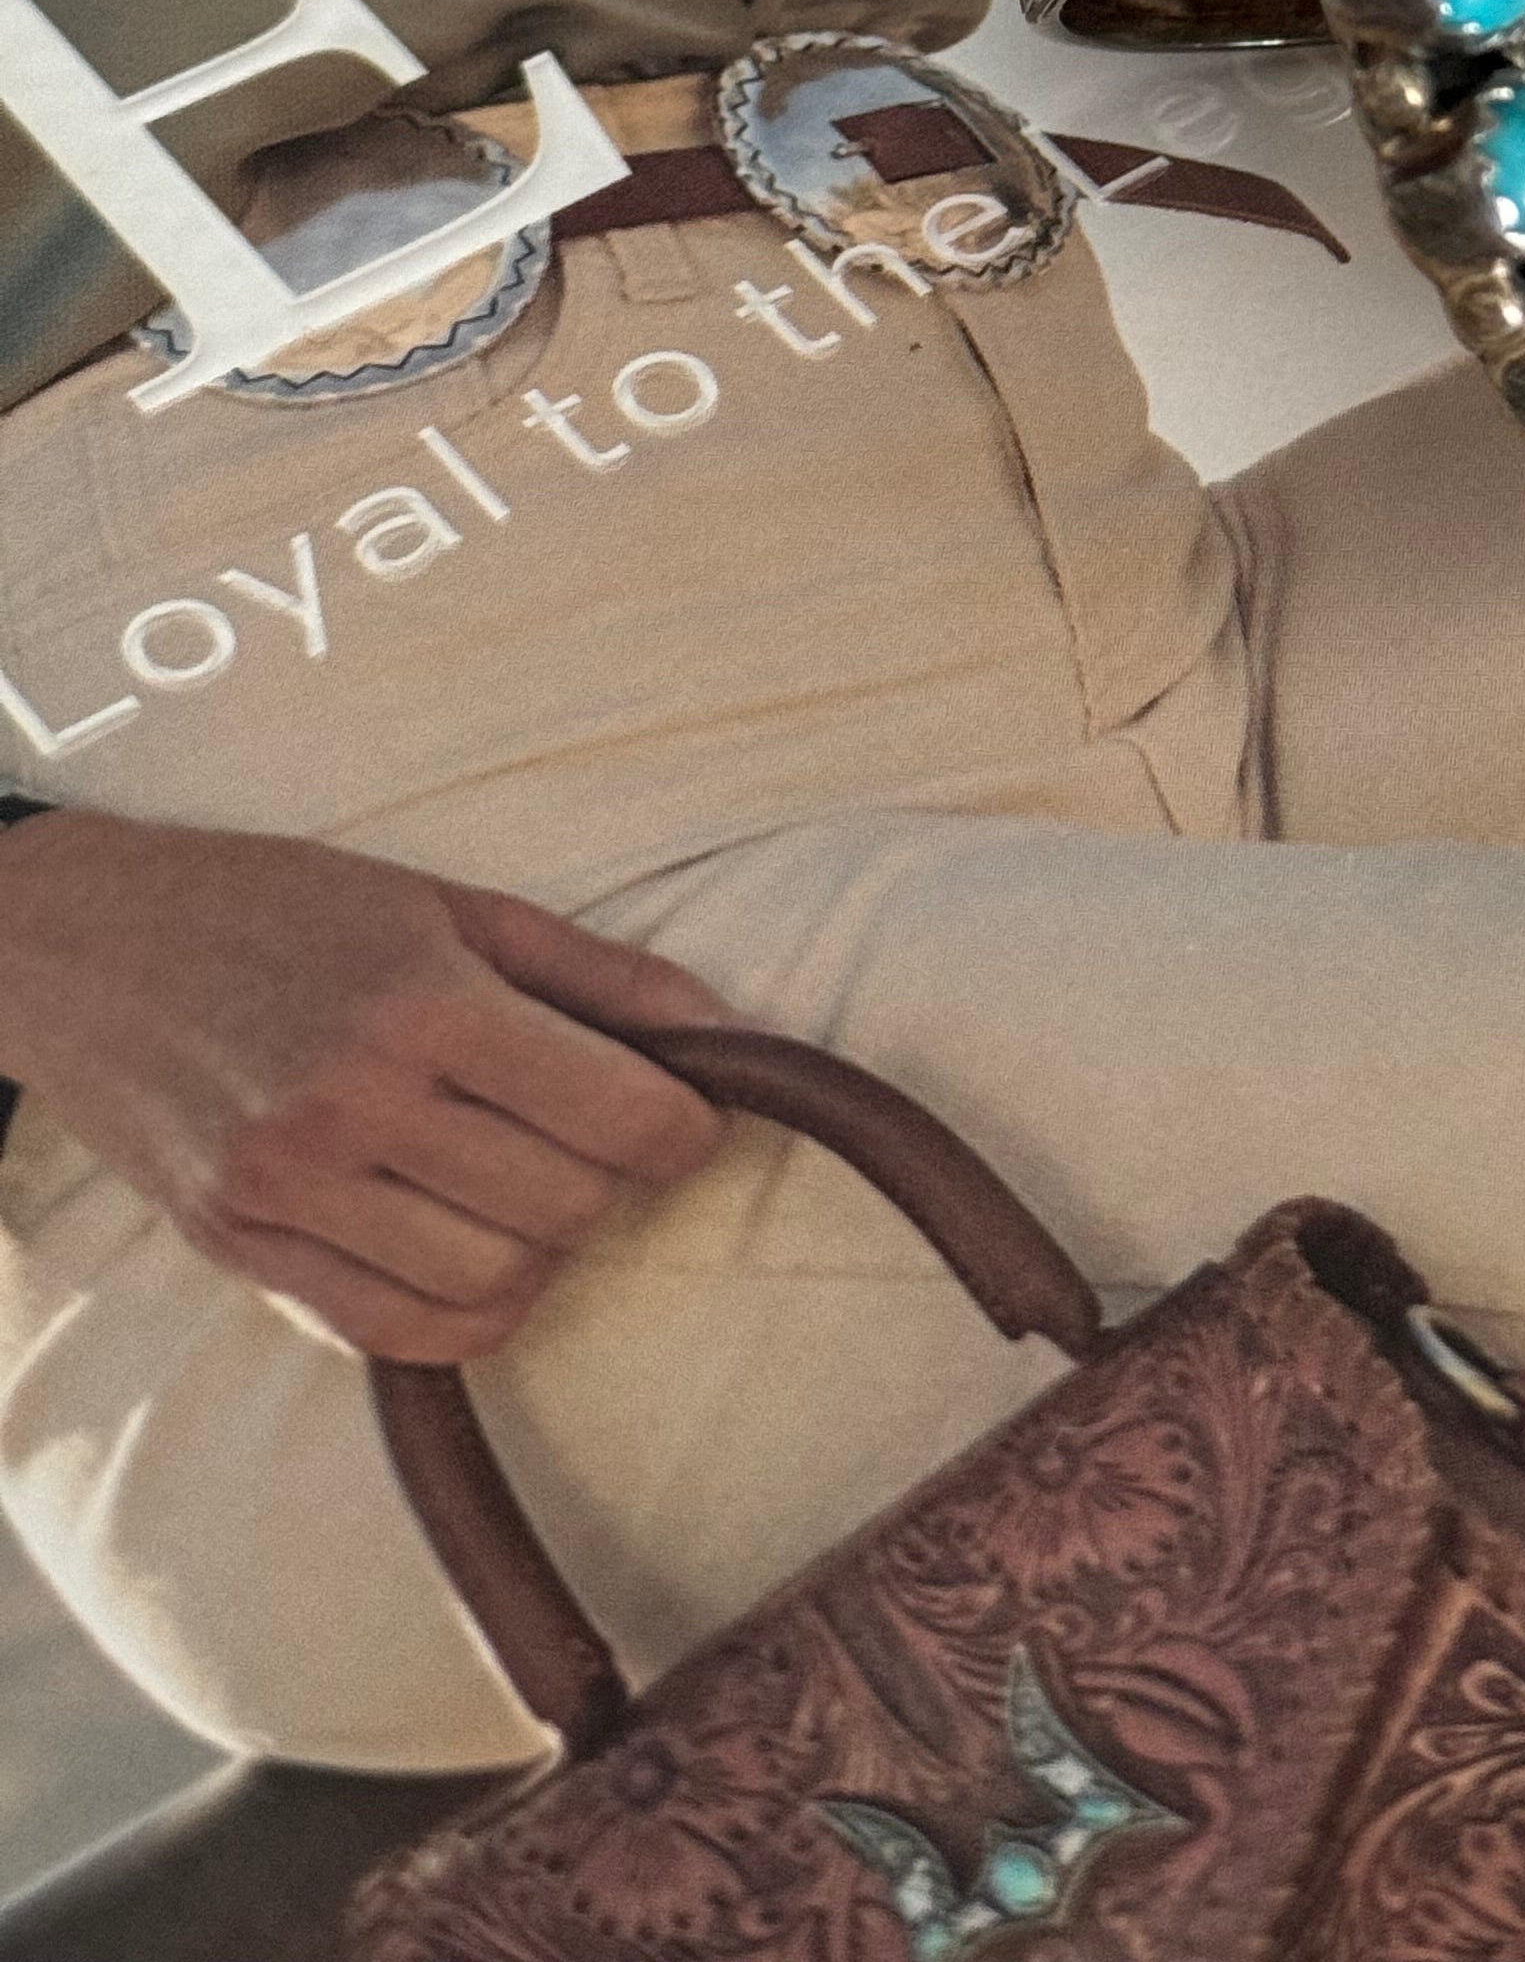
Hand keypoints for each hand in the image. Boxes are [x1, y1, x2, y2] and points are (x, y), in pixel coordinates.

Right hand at [0, 816, 732, 1360]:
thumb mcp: (450, 902)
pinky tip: (474, 1252)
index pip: (615, 1113)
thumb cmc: (285, 907)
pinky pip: (393, 1332)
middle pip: (566, 1205)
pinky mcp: (237, 1248)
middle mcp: (353, 1103)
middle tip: (602, 1137)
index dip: (686, 1130)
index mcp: (422, 1002)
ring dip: (543, 1247)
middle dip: (616, 1180)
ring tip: (527, 1183)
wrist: (91, 944)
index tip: (692, 1119)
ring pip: (494, 1280)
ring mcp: (286, 1188)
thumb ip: (596, 972)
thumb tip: (723, 1032)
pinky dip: (466, 1313)